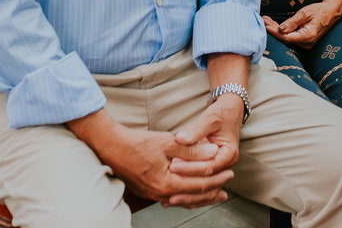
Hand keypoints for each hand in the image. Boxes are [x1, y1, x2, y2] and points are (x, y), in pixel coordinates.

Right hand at [102, 125, 232, 208]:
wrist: (112, 147)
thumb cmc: (138, 144)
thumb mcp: (168, 143)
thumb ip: (192, 150)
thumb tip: (214, 154)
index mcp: (167, 183)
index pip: (199, 185)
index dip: (216, 179)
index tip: (229, 173)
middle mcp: (160, 194)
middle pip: (192, 196)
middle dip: (212, 191)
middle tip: (227, 187)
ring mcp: (153, 194)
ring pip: (182, 199)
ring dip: (199, 196)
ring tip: (214, 194)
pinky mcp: (148, 191)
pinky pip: (172, 196)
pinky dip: (185, 194)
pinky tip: (189, 192)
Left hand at [166, 95, 244, 206]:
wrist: (229, 113)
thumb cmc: (221, 114)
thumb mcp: (210, 119)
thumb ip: (196, 130)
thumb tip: (181, 139)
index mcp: (228, 154)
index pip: (209, 167)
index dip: (191, 168)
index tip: (173, 166)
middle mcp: (225, 166)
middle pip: (207, 183)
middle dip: (187, 188)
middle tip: (168, 189)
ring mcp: (218, 170)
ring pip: (203, 190)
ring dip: (186, 196)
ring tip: (167, 201)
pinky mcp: (210, 171)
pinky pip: (199, 185)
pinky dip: (187, 193)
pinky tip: (172, 199)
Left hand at [263, 0, 341, 48]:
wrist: (331, 12)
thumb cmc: (319, 11)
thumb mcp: (305, 13)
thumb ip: (292, 22)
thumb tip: (280, 29)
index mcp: (307, 36)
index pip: (287, 38)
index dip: (275, 33)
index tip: (265, 26)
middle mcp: (306, 43)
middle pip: (285, 39)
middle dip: (273, 30)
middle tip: (263, 20)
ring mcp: (305, 43)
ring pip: (287, 38)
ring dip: (276, 29)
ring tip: (266, 20)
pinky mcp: (304, 40)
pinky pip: (291, 37)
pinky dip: (282, 30)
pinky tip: (274, 24)